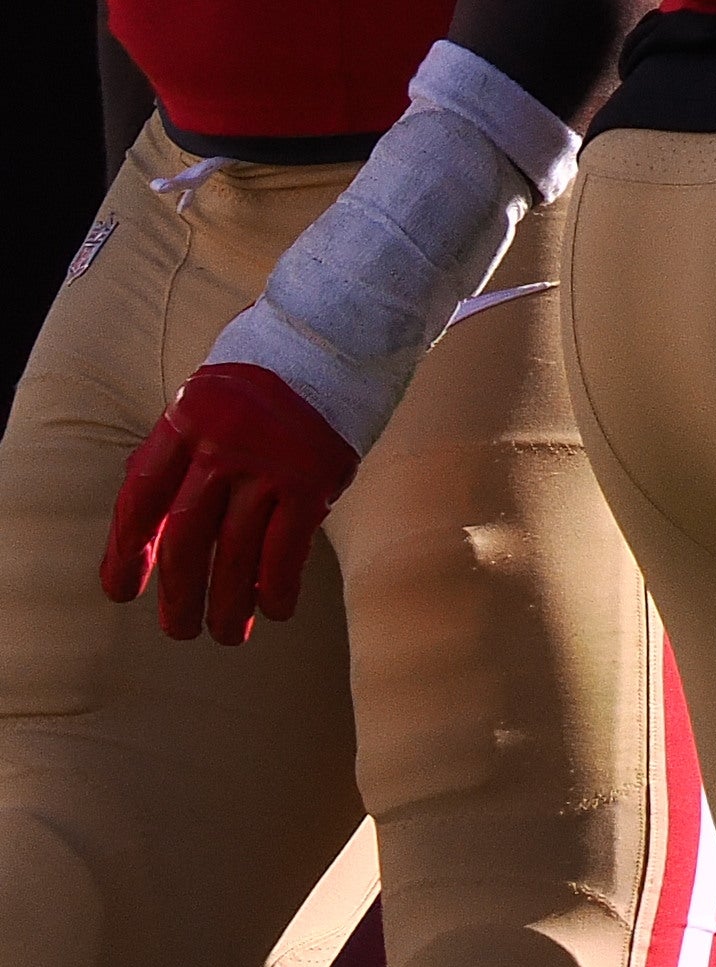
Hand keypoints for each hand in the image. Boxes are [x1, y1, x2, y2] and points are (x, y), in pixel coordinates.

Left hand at [102, 362, 357, 645]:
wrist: (342, 332)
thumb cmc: (272, 370)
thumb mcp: (211, 396)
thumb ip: (184, 449)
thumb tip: (158, 521)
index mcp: (185, 419)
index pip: (141, 497)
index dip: (127, 550)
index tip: (122, 590)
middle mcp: (221, 444)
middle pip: (188, 535)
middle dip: (180, 592)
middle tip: (178, 631)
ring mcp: (269, 461)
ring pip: (236, 551)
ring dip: (228, 602)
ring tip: (225, 634)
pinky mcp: (314, 475)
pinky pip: (287, 547)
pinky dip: (277, 586)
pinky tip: (274, 610)